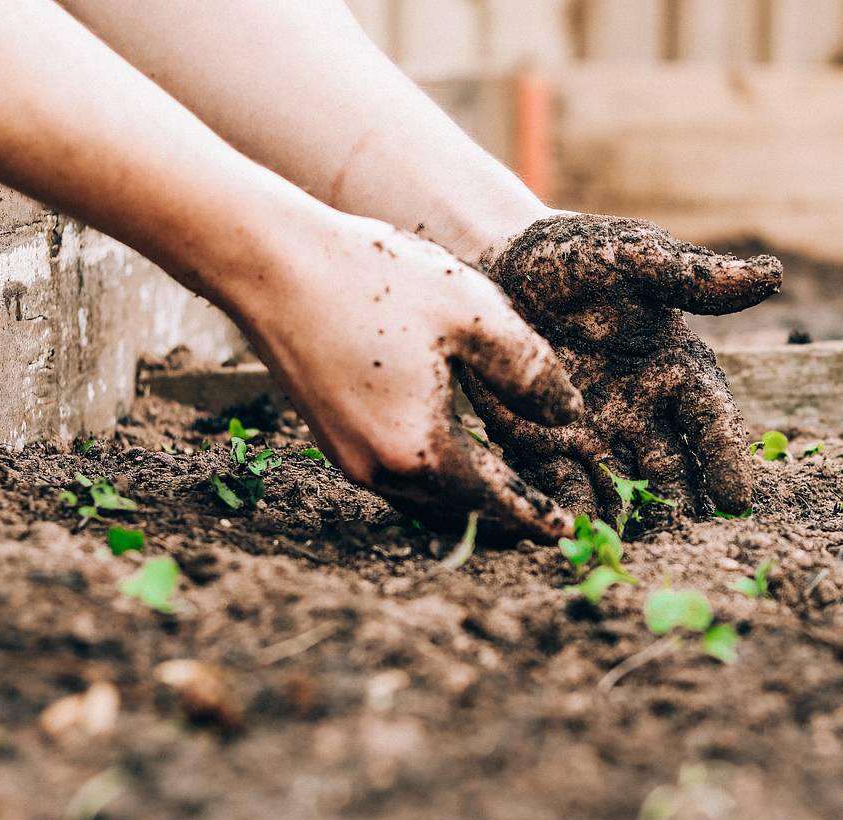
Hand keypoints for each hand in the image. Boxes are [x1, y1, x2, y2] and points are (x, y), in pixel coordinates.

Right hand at [240, 213, 581, 541]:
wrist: (272, 263)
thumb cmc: (376, 280)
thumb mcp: (475, 314)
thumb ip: (531, 371)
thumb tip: (570, 416)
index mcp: (421, 449)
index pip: (496, 502)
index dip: (536, 516)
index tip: (568, 532)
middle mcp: (381, 470)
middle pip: (459, 512)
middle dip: (506, 517)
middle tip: (547, 520)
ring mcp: (349, 458)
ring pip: (426, 500)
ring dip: (469, 503)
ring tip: (509, 495)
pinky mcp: (331, 439)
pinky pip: (398, 479)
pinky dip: (436, 480)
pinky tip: (455, 459)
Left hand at [463, 214, 781, 520]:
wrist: (499, 263)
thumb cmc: (577, 256)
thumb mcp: (635, 257)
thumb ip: (694, 277)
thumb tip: (772, 275)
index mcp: (677, 370)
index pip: (711, 421)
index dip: (726, 459)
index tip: (737, 499)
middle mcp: (644, 412)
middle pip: (673, 470)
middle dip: (681, 508)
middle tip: (689, 546)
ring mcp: (595, 434)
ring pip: (622, 489)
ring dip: (630, 522)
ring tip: (635, 555)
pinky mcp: (544, 446)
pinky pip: (562, 486)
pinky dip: (571, 513)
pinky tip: (574, 538)